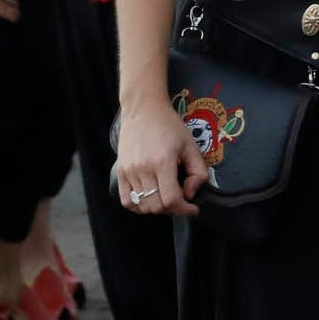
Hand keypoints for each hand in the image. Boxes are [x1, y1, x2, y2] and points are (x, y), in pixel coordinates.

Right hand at [113, 94, 203, 218]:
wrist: (143, 109)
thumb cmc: (169, 125)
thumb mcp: (191, 145)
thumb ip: (198, 172)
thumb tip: (190, 193)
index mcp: (162, 162)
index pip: (172, 200)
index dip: (185, 209)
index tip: (193, 208)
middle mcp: (143, 169)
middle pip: (157, 206)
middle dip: (173, 209)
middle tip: (180, 199)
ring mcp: (129, 171)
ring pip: (143, 206)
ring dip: (157, 208)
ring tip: (165, 197)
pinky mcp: (120, 171)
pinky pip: (127, 201)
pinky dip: (139, 206)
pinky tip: (149, 199)